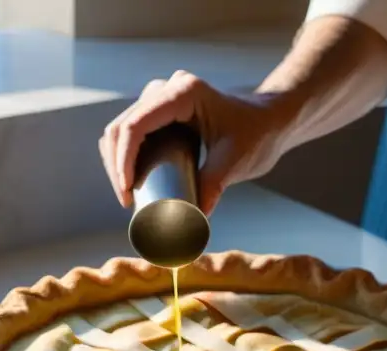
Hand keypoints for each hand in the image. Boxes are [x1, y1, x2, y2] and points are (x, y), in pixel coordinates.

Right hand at [99, 70, 290, 214]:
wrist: (271, 121)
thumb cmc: (258, 134)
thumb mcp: (235, 162)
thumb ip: (213, 188)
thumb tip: (190, 226)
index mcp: (183, 93)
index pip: (136, 125)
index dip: (123, 159)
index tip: (127, 192)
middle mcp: (167, 90)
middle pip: (121, 127)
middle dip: (116, 166)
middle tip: (127, 201)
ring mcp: (161, 99)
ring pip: (121, 129)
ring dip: (116, 161)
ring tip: (128, 195)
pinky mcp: (161, 112)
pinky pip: (131, 132)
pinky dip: (124, 156)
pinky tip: (129, 181)